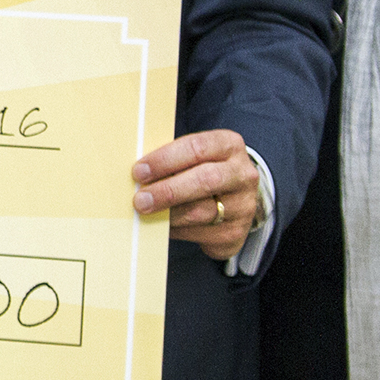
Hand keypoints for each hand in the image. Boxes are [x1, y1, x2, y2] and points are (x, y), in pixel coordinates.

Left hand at [128, 130, 258, 259]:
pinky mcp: (235, 232)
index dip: (165, 159)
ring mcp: (242, 204)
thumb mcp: (194, 157)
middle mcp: (242, 174)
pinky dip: (176, 230)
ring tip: (145, 213)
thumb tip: (137, 172)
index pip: (197, 148)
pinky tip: (162, 226)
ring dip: (168, 214)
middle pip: (204, 180)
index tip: (139, 171)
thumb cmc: (203, 171)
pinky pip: (201, 234)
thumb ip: (171, 160)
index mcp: (228, 145)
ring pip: (201, 211)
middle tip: (140, 199)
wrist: (235, 200)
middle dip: (167, 191)